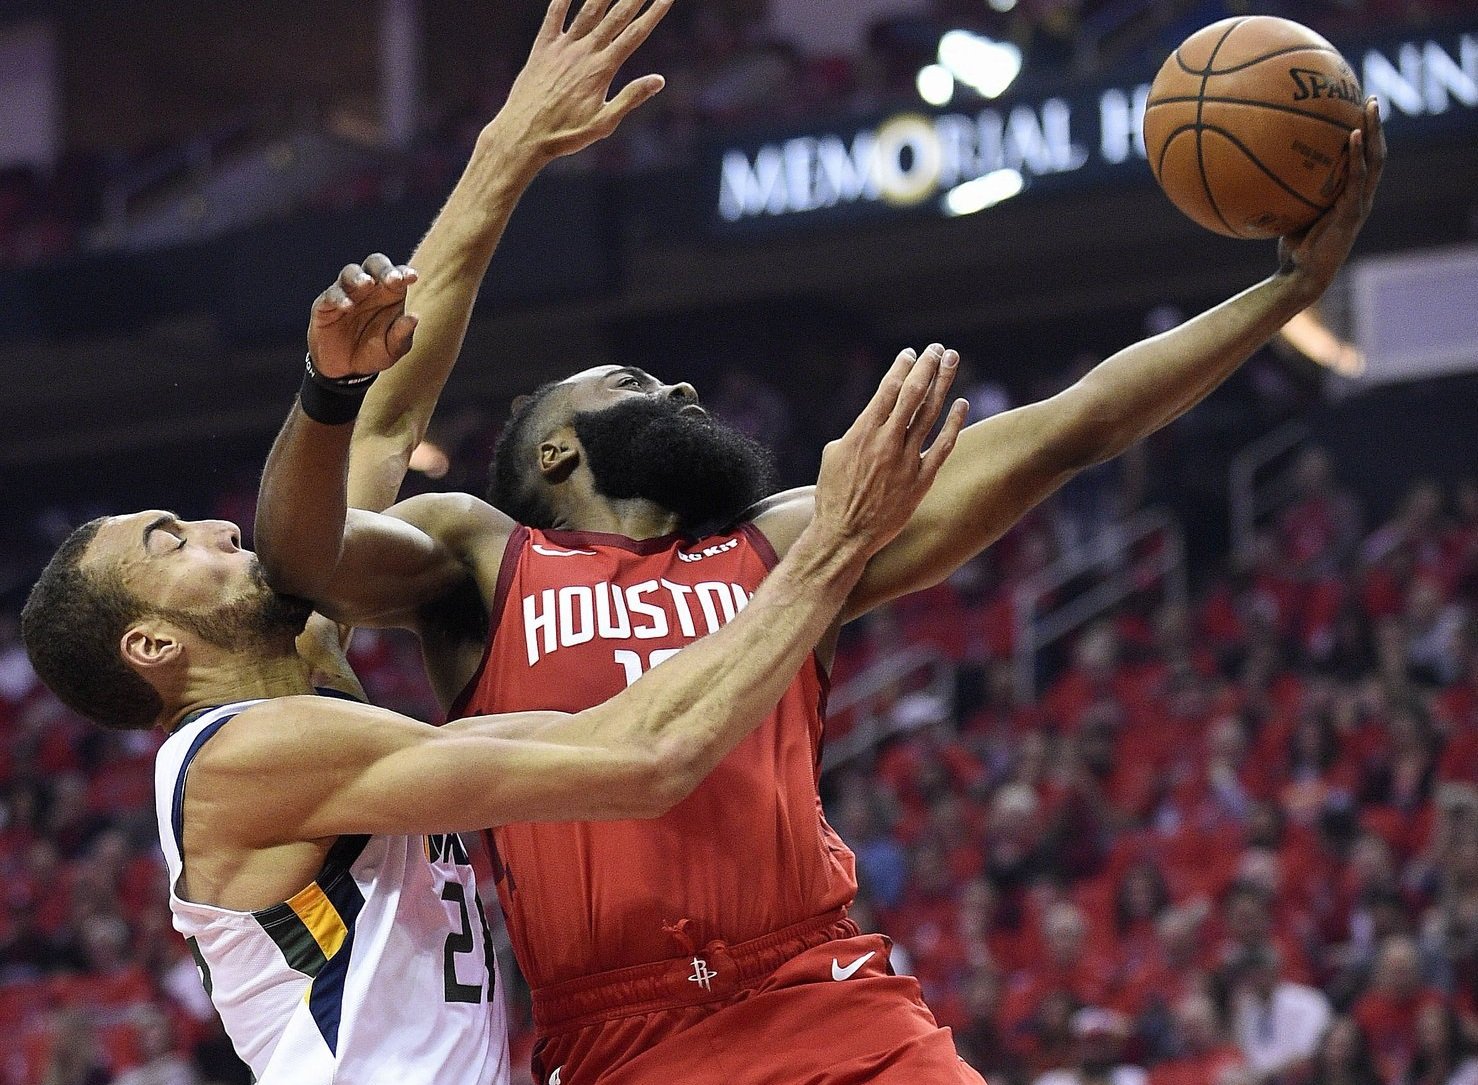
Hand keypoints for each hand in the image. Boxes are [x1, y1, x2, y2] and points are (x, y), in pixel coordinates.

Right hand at [306, 254, 419, 378]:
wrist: (345, 370)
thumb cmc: (373, 353)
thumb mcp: (392, 350)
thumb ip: (401, 335)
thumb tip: (414, 318)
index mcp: (390, 294)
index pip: (398, 274)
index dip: (404, 272)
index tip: (412, 278)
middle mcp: (369, 289)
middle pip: (374, 264)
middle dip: (383, 269)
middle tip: (392, 279)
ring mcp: (347, 293)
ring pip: (350, 272)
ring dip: (358, 277)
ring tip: (366, 284)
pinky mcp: (326, 304)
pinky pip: (331, 294)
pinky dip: (339, 297)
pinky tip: (347, 307)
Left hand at [491, 0, 674, 164]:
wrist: (523, 134)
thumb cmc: (565, 135)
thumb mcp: (603, 123)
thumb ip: (630, 98)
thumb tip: (658, 80)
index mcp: (602, 70)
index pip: (635, 35)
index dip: (653, 13)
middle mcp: (584, 52)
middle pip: (615, 17)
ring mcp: (562, 48)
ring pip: (588, 11)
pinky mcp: (542, 48)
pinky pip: (554, 15)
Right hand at [814, 344, 968, 555]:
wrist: (844, 535)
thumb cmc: (833, 496)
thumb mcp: (832, 455)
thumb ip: (854, 434)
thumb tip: (869, 423)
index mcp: (863, 432)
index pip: (887, 390)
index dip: (901, 367)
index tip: (910, 353)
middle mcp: (887, 442)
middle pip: (913, 394)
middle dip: (927, 367)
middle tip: (937, 349)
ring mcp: (906, 460)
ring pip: (931, 414)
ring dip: (943, 384)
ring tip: (952, 362)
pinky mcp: (921, 480)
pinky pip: (942, 446)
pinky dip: (953, 424)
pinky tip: (962, 404)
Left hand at [1277, 97, 1384, 298]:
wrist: (1301, 276)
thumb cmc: (1293, 247)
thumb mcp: (1290, 212)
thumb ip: (1288, 191)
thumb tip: (1259, 167)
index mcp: (1351, 196)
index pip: (1365, 160)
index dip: (1368, 136)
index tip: (1361, 110)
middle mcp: (1361, 197)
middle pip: (1377, 154)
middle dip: (1377, 125)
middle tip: (1373, 99)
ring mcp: (1360, 204)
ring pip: (1375, 160)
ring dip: (1374, 132)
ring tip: (1371, 107)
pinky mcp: (1352, 213)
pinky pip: (1357, 179)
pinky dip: (1357, 155)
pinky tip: (1352, 135)